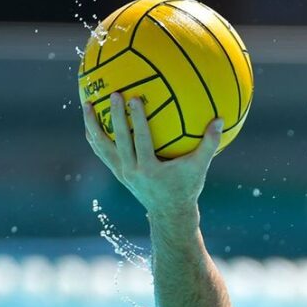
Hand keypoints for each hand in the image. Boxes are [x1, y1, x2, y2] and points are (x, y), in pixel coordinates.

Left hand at [82, 92, 222, 219]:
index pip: (140, 140)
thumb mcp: (199, 167)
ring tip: (86, 105)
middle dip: (115, 117)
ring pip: (101, 146)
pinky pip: (101, 151)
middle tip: (114, 94)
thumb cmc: (187, 188)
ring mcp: (121, 172)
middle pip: (118, 140)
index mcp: (149, 169)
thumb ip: (209, 144)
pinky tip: (90, 120)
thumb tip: (220, 120)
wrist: (170, 213)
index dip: (136, 119)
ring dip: (92, 125)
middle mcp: (131, 171)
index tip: (133, 98)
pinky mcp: (117, 172)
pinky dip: (94, 136)